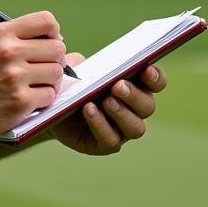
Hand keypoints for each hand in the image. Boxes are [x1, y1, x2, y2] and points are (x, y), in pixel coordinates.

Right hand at [0, 11, 65, 145]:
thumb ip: (15, 39)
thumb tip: (58, 40)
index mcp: (0, 33)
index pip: (47, 21)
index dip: (53, 34)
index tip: (47, 45)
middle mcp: (9, 51)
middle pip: (57, 48)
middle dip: (54, 61)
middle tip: (41, 71)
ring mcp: (15, 77)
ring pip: (57, 73)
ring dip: (49, 82)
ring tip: (32, 87)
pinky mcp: (19, 102)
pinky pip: (49, 96)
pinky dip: (42, 101)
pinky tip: (25, 101)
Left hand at [49, 61, 166, 155]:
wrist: (51, 110)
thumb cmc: (70, 84)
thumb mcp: (73, 69)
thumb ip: (78, 62)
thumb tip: (80, 61)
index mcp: (134, 86)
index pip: (156, 82)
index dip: (155, 77)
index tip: (146, 69)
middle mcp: (133, 110)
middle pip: (147, 106)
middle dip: (134, 95)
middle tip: (118, 86)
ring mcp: (122, 130)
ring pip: (136, 127)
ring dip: (122, 113)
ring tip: (106, 101)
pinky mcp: (105, 145)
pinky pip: (111, 139)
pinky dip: (100, 124)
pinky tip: (89, 110)